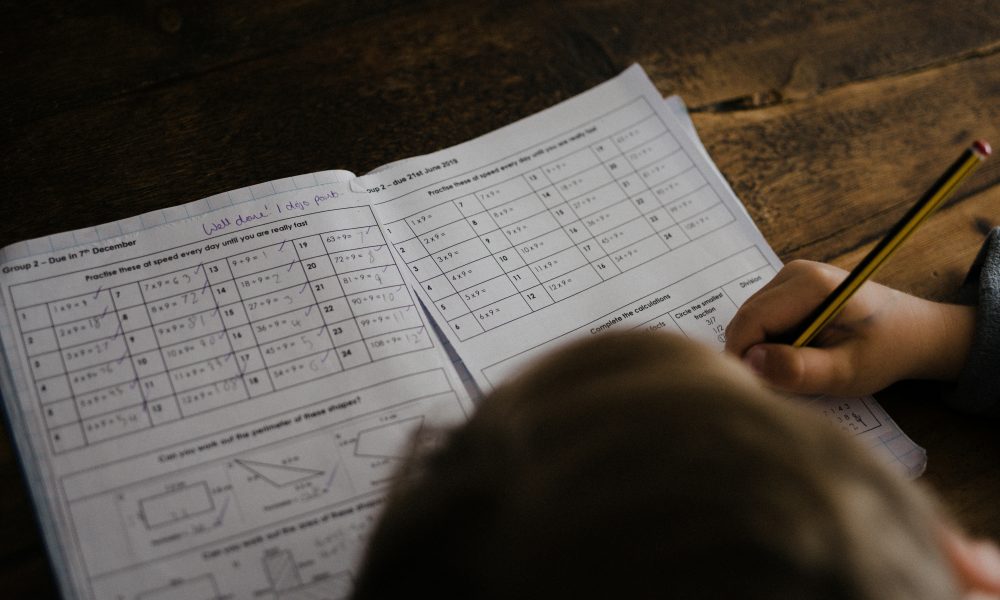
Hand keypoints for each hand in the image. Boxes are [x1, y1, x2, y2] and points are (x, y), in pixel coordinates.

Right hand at [724, 260, 975, 396]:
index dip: (745, 359)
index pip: (749, 322)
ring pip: (750, 322)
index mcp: (810, 284)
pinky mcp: (789, 288)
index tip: (762, 389)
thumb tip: (751, 363)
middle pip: (746, 320)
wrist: (914, 332)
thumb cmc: (886, 351)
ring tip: (801, 365)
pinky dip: (772, 343)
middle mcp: (794, 271)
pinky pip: (762, 320)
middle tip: (787, 382)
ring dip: (764, 351)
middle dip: (755, 356)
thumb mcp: (847, 372)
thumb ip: (800, 370)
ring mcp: (790, 276)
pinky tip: (801, 352)